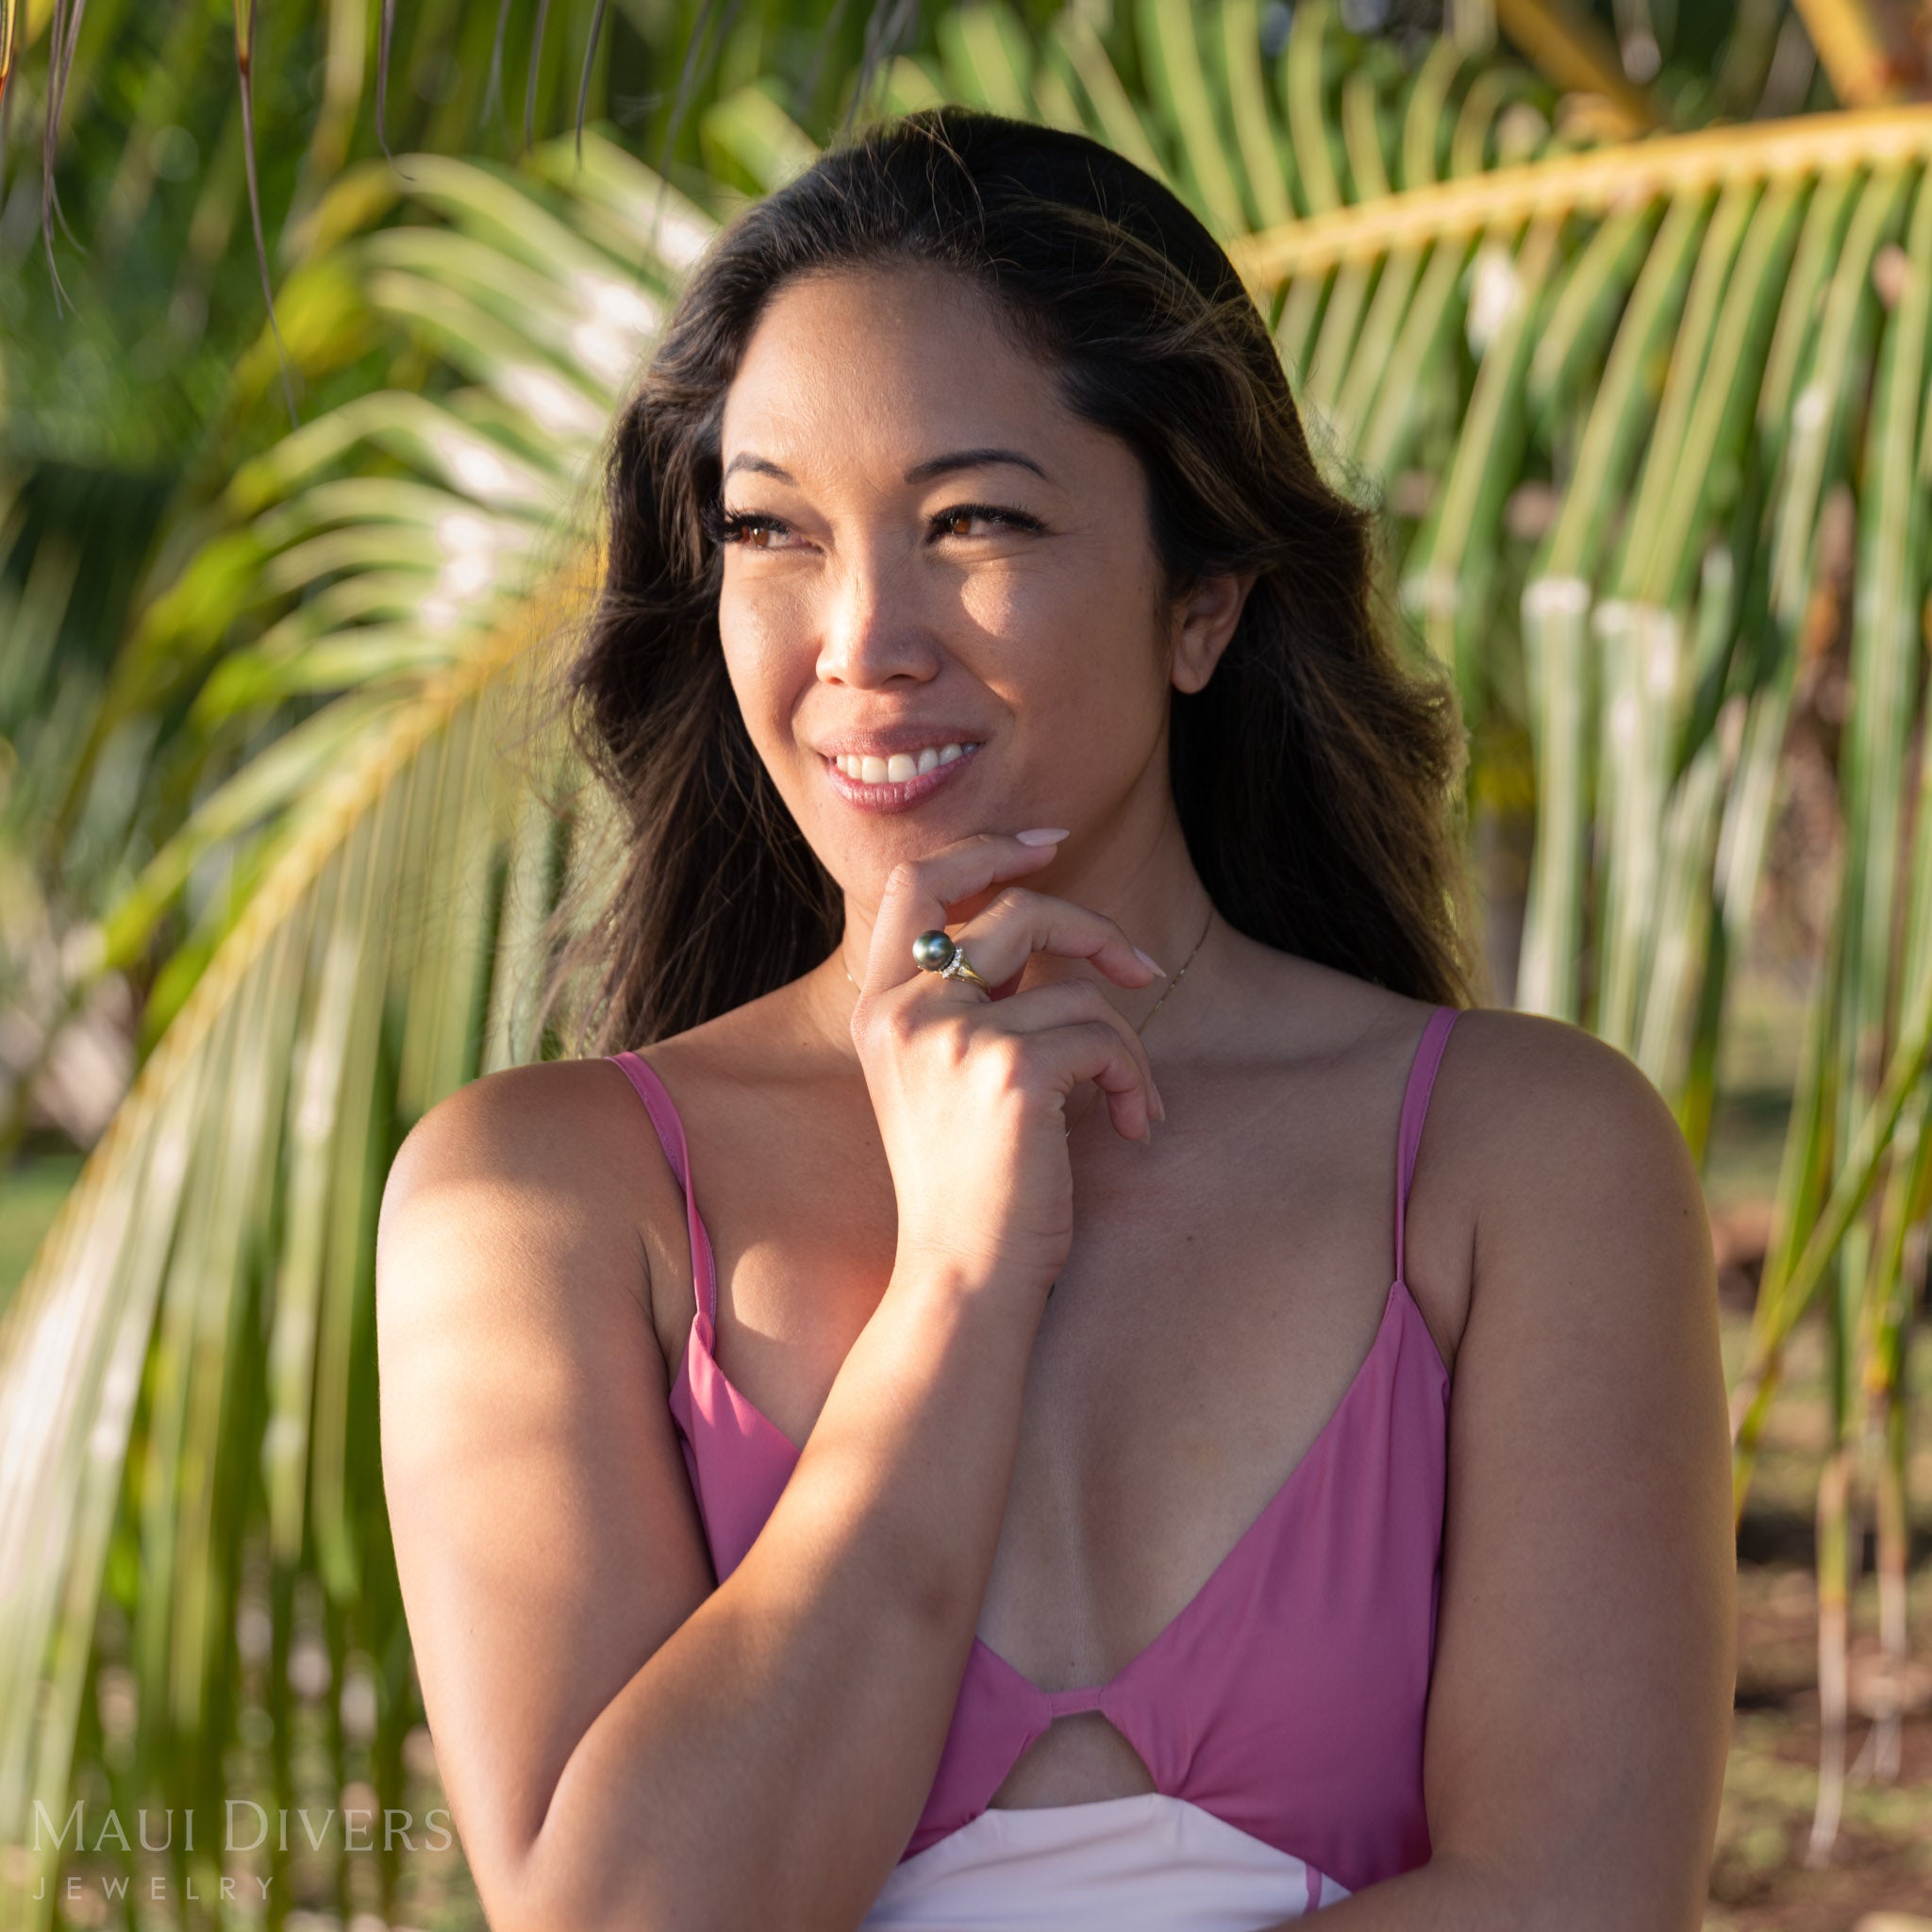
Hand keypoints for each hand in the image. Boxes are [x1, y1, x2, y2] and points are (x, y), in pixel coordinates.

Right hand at [849, 830, 1166, 1298]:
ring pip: (1078, 990)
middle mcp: (906, 1009)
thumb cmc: (965, 1189)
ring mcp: (954, 1036)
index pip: (916, 881)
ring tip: (1127, 1103)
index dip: (986, 849)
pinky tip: (1130, 1127)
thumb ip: (968, 1005)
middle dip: (1093, 928)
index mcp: (879, 1007)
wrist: (962, 1279)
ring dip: (1122, 1046)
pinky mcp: (1012, 1071)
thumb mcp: (941, 1080)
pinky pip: (1104, 1039)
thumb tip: (1048, 934)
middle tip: (1140, 966)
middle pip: (1016, 910)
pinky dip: (1133, 1081)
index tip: (1048, 845)